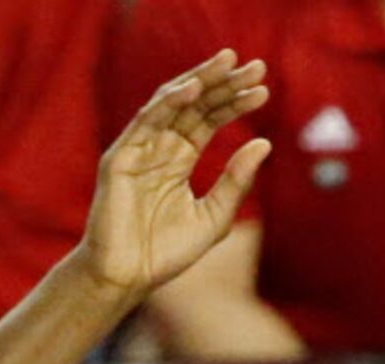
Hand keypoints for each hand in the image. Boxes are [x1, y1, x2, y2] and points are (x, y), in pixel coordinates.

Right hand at [77, 49, 271, 301]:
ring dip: (200, 81)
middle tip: (256, 67)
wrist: (126, 279)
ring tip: (228, 64)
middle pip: (194, 105)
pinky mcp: (119, 159)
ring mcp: (138, 151)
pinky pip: (145, 122)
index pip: (209, 119)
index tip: (264, 91)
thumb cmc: (166, 254)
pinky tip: (193, 89)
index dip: (235, 103)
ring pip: (170, 104)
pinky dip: (167, 102)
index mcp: (179, 160)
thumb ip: (236, 182)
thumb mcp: (214, 217)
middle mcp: (159, 149)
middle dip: (224, 83)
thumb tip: (265, 142)